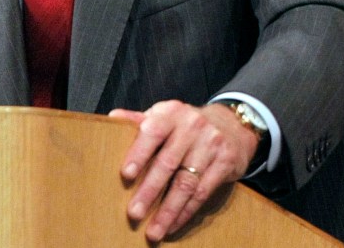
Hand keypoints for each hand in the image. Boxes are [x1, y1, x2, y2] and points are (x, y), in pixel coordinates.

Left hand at [110, 100, 259, 242]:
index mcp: (171, 113)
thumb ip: (140, 120)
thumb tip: (113, 118)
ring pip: (186, 183)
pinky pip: (203, 192)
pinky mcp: (225, 162)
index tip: (126, 175)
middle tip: (134, 213)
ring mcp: (211, 144)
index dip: (139, 153)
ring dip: (168, 210)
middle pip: (168, 163)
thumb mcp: (165, 116)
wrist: (231, 125)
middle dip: (150, 191)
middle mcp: (192, 126)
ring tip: (154, 230)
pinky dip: (186, 211)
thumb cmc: (185, 124)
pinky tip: (173, 224)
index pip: (153, 132)